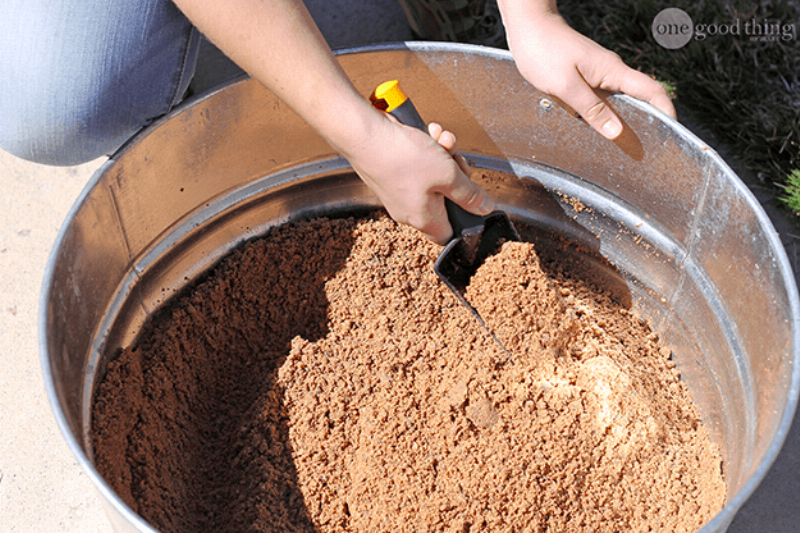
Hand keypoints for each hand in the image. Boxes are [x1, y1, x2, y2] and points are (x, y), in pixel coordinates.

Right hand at [345, 114, 494, 243]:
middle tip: (457, 158)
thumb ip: (469, 194)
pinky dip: (427, 149)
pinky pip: (419, 166)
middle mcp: (409, 210)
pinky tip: (428, 134)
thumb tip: (484, 208)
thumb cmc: (401, 156)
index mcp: (423, 219)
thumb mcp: (448, 174)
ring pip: (434, 177)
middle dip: (457, 174)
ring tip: (441, 139)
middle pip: (446, 199)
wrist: (363, 133)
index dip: (466, 215)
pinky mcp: (392, 173)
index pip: (450, 233)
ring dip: (444, 156)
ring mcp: (399, 191)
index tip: (472, 194)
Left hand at [499, 3, 676, 138]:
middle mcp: (610, 72)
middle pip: (638, 100)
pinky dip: (601, 115)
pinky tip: (592, 129)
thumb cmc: (543, 51)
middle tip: (640, 152)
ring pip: (617, 102)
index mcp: (612, 72)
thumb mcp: (566, 85)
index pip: (652, 92)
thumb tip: (616, 132)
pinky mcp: (584, 77)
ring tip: (618, 147)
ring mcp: (597, 74)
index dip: (666, 112)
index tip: (671, 135)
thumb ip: (591, 109)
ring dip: (620, 122)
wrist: (529, 26)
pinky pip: (599, 99)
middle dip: (643, 124)